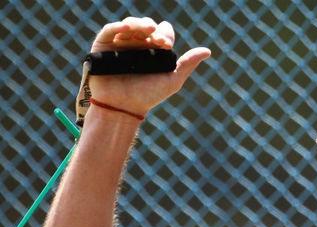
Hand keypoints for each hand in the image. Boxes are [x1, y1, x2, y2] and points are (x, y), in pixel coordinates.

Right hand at [88, 17, 210, 115]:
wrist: (124, 107)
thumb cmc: (148, 95)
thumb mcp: (172, 80)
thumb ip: (187, 64)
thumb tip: (208, 50)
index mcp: (154, 50)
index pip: (161, 32)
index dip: (165, 34)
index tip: (166, 44)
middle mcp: (138, 44)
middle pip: (146, 26)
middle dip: (153, 29)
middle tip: (158, 40)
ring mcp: (120, 43)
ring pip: (130, 24)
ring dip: (138, 24)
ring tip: (145, 30)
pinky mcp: (103, 45)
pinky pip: (110, 30)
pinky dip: (118, 26)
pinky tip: (126, 28)